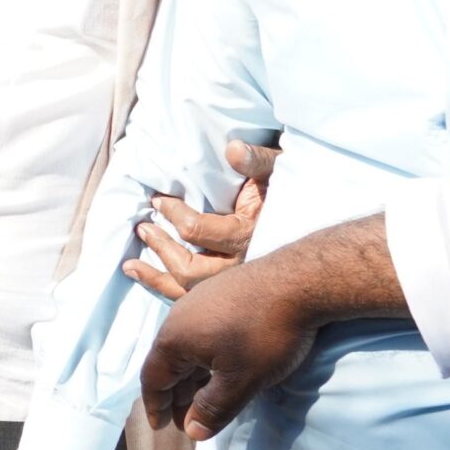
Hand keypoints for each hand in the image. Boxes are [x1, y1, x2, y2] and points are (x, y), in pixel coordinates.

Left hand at [122, 139, 278, 300]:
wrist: (319, 227)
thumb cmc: (292, 193)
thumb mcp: (278, 171)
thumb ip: (258, 161)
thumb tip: (233, 150)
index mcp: (249, 234)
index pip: (197, 230)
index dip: (172, 214)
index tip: (158, 200)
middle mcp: (242, 267)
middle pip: (190, 269)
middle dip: (161, 247)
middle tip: (143, 226)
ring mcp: (237, 284)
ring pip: (190, 291)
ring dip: (156, 277)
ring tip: (130, 264)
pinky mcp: (231, 292)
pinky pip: (194, 300)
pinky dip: (165, 291)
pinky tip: (145, 280)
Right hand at [141, 255, 320, 441]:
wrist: (297, 282)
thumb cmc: (264, 334)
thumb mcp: (241, 381)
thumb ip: (214, 409)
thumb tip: (192, 432)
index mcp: (173, 340)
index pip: (152, 380)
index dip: (155, 407)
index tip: (161, 427)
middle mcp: (177, 319)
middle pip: (167, 364)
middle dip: (176, 396)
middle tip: (188, 420)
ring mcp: (198, 303)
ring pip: (186, 348)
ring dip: (191, 377)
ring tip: (205, 397)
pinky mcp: (219, 295)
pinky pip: (201, 333)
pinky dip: (205, 357)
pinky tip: (224, 365)